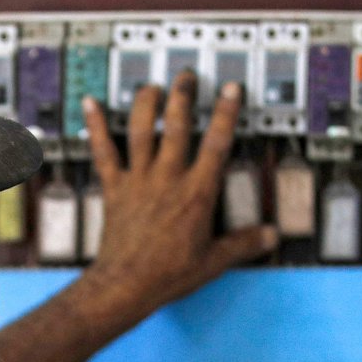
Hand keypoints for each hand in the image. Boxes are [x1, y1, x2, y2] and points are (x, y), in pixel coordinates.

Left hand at [80, 74, 276, 317]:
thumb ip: (243, 244)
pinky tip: (90, 104)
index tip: (231, 90)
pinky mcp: (114, 188)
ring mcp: (138, 180)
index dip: (225, 113)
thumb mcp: (213, 261)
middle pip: (176, 126)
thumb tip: (270, 237)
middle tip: (187, 76)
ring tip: (152, 85)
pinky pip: (103, 152)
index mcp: (196, 193)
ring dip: (145, 104)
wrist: (125, 285)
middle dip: (183, 96)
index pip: (216, 144)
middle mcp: (167, 179)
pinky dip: (95, 127)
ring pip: (140, 131)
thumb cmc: (167, 275)